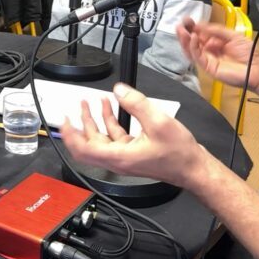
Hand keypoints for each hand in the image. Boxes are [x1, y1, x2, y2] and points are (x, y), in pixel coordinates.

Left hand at [61, 83, 203, 189]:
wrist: (193, 168)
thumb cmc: (178, 154)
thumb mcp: (158, 122)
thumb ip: (136, 103)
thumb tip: (119, 90)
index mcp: (119, 157)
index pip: (83, 149)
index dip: (71, 134)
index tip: (65, 120)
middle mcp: (118, 159)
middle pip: (89, 143)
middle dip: (81, 123)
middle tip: (77, 106)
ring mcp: (125, 157)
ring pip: (101, 139)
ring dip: (95, 120)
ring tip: (92, 101)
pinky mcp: (133, 153)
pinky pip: (114, 138)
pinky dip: (110, 122)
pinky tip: (112, 107)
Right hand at [177, 19, 258, 91]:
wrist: (258, 68)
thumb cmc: (249, 53)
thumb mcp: (232, 35)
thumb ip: (216, 30)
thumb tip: (201, 25)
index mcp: (216, 42)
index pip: (200, 34)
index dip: (193, 27)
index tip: (187, 20)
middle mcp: (210, 51)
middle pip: (193, 42)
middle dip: (186, 33)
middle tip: (181, 24)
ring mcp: (209, 59)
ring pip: (192, 50)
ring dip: (185, 40)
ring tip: (181, 30)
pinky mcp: (209, 68)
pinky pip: (197, 57)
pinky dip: (193, 47)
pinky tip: (193, 38)